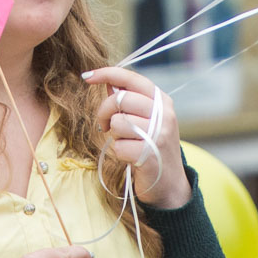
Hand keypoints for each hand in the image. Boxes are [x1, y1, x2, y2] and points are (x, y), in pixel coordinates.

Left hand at [84, 67, 191, 209]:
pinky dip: (119, 153)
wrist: (169, 183)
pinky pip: (119, 146)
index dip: (107, 73)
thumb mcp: (146, 120)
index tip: (87, 76)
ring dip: (114, 135)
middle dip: (104, 112)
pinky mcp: (149, 155)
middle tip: (104, 125)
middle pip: (120, 99)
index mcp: (162, 101)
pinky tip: (130, 158)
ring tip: (125, 142)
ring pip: (118, 123)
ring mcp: (159, 135)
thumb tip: (107, 82)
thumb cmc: (151, 147)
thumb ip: (129, 101)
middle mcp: (164, 115)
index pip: (132, 79)